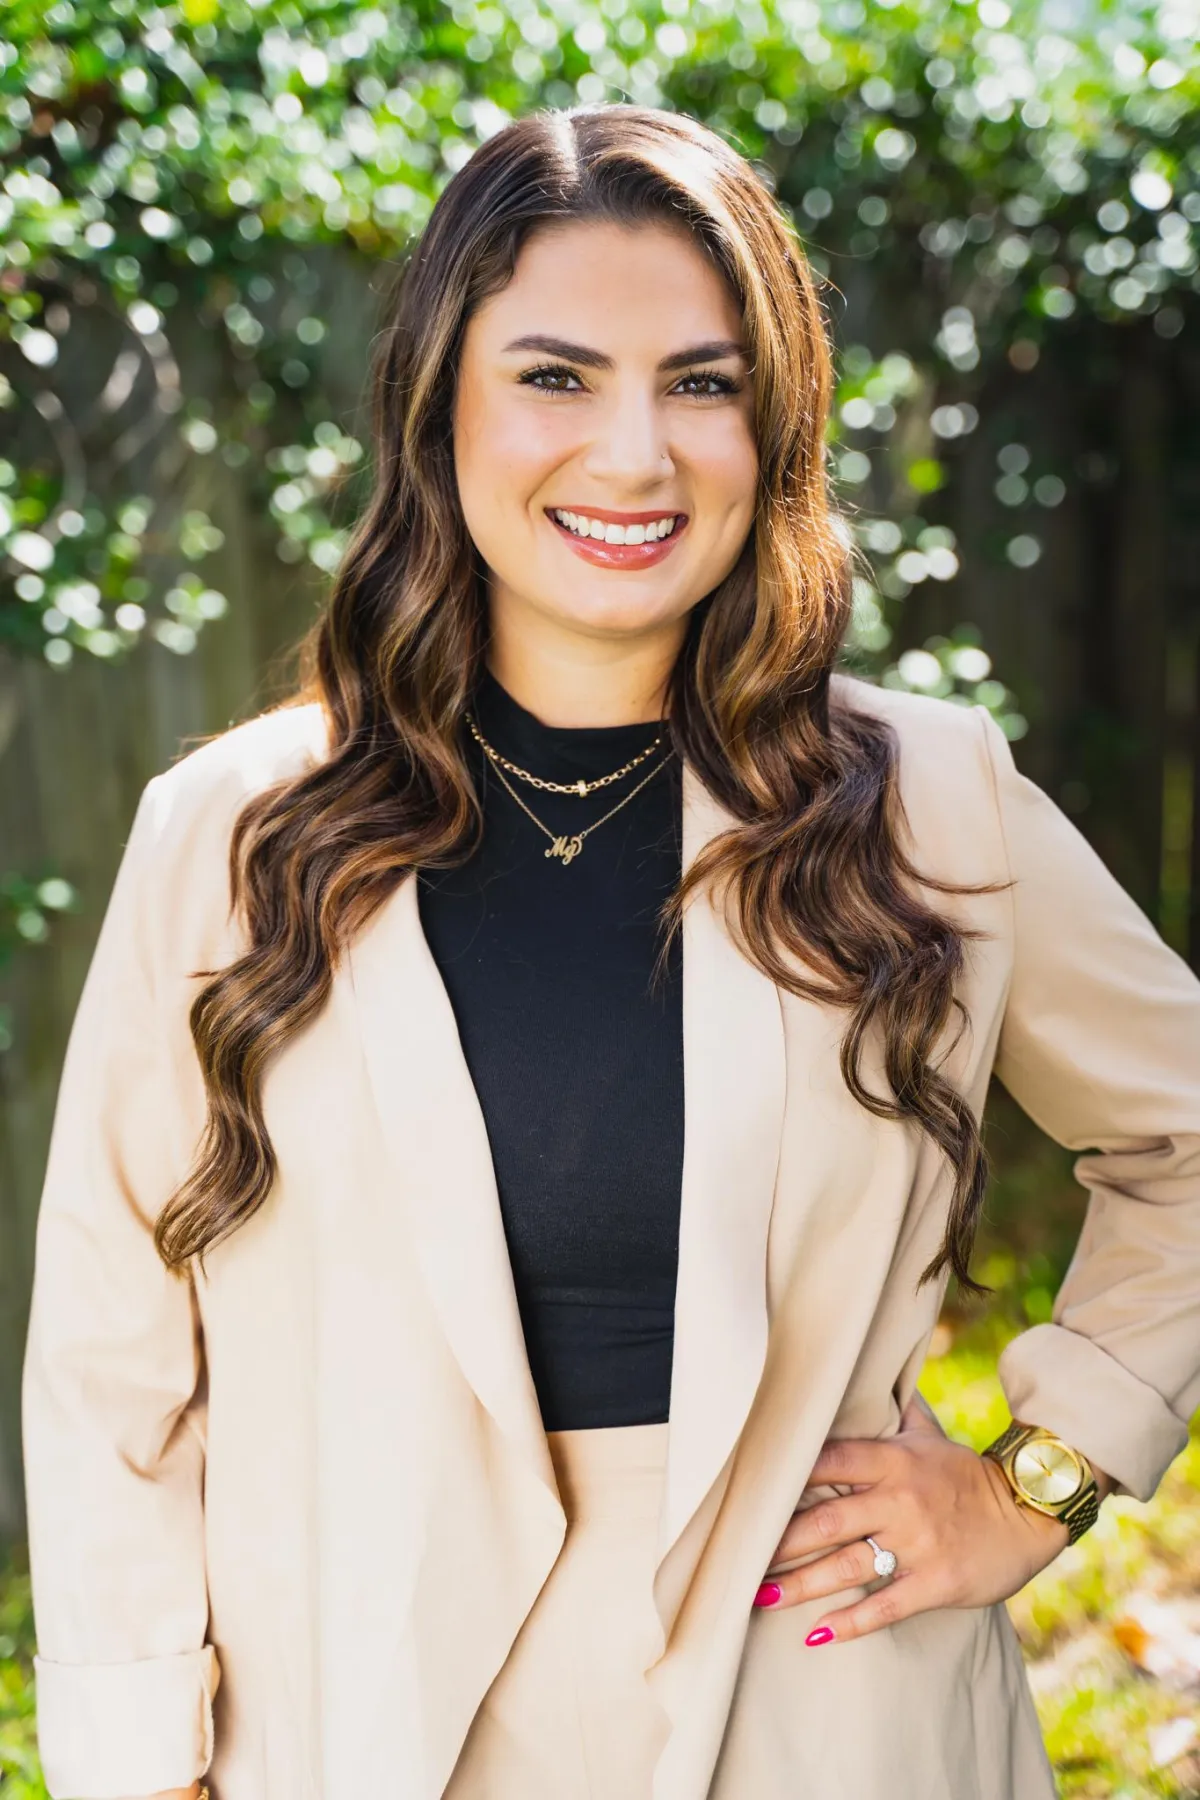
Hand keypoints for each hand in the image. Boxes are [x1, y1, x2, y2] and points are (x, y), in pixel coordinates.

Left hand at [754, 1392, 1102, 1645]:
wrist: (1028, 1513)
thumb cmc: (967, 1474)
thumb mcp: (930, 1435)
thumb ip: (895, 1411)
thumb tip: (864, 1371)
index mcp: (893, 1460)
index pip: (828, 1461)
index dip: (787, 1476)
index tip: (749, 1492)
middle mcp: (900, 1499)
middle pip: (825, 1519)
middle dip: (778, 1542)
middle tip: (739, 1558)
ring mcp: (918, 1543)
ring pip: (846, 1565)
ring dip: (801, 1584)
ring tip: (762, 1596)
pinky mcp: (936, 1582)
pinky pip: (886, 1605)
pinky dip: (851, 1622)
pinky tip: (817, 1635)